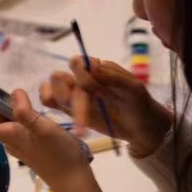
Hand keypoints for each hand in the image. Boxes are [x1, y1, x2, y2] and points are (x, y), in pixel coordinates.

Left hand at [0, 91, 99, 191]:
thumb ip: (25, 112)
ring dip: (3, 107)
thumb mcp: (43, 129)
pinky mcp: (30, 145)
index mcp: (7, 135)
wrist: (72, 179)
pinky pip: (16, 126)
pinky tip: (31, 108)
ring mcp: (19, 144)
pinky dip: (17, 114)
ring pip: (3, 123)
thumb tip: (13, 93)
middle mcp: (8, 140)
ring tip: (17, 94)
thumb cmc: (59, 154)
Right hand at [41, 57, 173, 157]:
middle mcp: (82, 80)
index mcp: (97, 70)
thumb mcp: (133, 88)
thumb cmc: (140, 104)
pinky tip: (64, 116)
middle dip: (66, 93)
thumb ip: (112, 76)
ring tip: (79, 120)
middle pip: (59, 77)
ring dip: (59, 102)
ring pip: (51, 89)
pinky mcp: (69, 110)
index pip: (77, 63)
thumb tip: (88, 65)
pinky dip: (49, 104)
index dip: (79, 73)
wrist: (142, 128)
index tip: (91, 87)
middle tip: (81, 109)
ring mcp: (74, 95)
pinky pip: (49, 101)